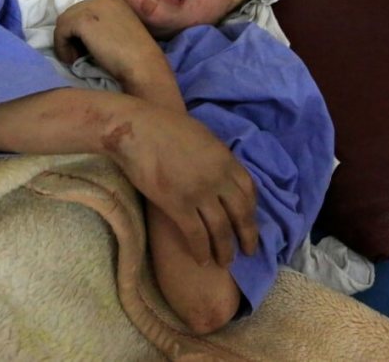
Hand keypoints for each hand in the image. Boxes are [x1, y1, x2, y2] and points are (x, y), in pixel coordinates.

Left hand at [54, 0, 164, 87]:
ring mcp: (92, 7)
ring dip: (64, 42)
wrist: (143, 65)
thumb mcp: (119, 33)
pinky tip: (72, 60)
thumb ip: (103, 27)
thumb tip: (81, 37)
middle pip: (72, 14)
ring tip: (74, 59)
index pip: (85, 11)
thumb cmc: (136, 58)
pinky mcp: (83, 20)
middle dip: (71, 35)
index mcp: (113, 1)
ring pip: (64, 22)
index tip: (84, 49)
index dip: (80, 31)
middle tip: (78, 55)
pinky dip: (61, 47)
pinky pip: (60, 31)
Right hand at [110, 104, 258, 266]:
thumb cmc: (164, 126)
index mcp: (226, 159)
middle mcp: (218, 178)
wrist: (136, 129)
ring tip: (225, 261)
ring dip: (225, 249)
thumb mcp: (202, 137)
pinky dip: (201, 251)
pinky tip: (202, 260)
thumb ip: (215, 157)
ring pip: (221, 229)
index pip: (249, 191)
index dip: (252, 211)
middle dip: (247, 236)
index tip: (249, 222)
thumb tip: (221, 170)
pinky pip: (196, 235)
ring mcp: (199, 193)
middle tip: (248, 251)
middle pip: (241, 214)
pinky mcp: (177, 205)